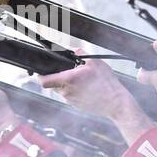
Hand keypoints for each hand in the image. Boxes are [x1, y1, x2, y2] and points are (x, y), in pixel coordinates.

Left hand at [37, 56, 152, 142]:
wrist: (116, 103)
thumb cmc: (107, 83)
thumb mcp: (94, 62)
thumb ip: (79, 53)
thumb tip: (72, 50)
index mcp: (68, 80)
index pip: (44, 80)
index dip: (40, 75)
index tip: (41, 71)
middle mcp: (66, 92)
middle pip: (52, 84)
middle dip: (56, 76)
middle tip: (66, 71)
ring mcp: (71, 100)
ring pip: (60, 90)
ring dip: (65, 83)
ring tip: (79, 79)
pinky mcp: (76, 106)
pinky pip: (69, 96)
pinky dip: (73, 90)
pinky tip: (85, 87)